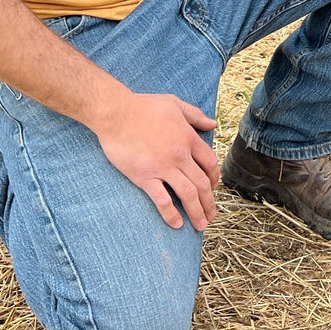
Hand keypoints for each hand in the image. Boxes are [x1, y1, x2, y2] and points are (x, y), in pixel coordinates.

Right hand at [95, 92, 219, 229]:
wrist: (116, 113)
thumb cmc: (144, 106)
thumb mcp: (175, 104)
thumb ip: (195, 115)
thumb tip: (212, 123)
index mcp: (188, 137)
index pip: (210, 163)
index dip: (214, 178)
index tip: (212, 188)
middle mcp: (180, 154)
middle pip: (202, 183)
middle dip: (209, 202)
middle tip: (211, 215)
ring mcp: (163, 167)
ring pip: (188, 194)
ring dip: (197, 212)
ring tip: (200, 225)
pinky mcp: (144, 176)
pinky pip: (162, 200)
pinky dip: (171, 214)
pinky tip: (176, 224)